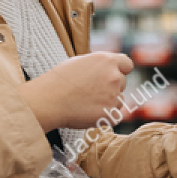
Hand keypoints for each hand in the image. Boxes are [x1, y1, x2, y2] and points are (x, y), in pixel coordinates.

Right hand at [18, 52, 133, 131]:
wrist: (49, 100)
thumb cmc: (59, 81)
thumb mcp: (80, 62)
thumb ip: (98, 64)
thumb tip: (109, 67)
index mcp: (107, 61)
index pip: (127, 64)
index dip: (120, 70)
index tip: (114, 75)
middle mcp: (114, 76)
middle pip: (122, 83)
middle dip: (111, 87)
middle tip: (90, 92)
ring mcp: (114, 96)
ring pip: (118, 100)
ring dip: (108, 102)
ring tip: (86, 103)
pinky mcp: (112, 114)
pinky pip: (115, 115)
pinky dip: (105, 116)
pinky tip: (89, 112)